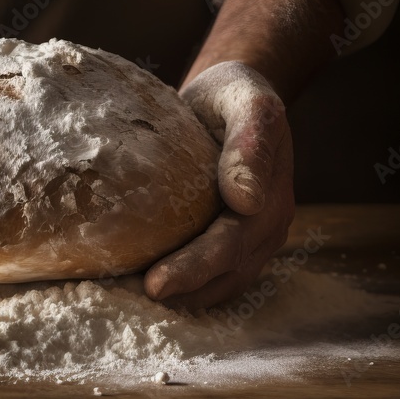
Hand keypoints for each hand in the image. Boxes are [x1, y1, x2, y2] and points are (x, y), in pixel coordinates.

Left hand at [143, 61, 294, 309]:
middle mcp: (266, 225)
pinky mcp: (232, 241)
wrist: (232, 98)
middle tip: (130, 301)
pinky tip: (141, 291)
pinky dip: (183, 289)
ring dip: (181, 298)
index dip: (195, 267)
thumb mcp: (245, 99)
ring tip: (129, 304)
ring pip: (221, 283)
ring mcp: (253, 238)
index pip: (231, 243)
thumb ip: (251, 139)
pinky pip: (213, 276)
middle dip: (181, 290)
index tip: (156, 282)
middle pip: (225, 272)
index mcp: (271, 195)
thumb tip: (245, 200)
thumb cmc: (232, 94)